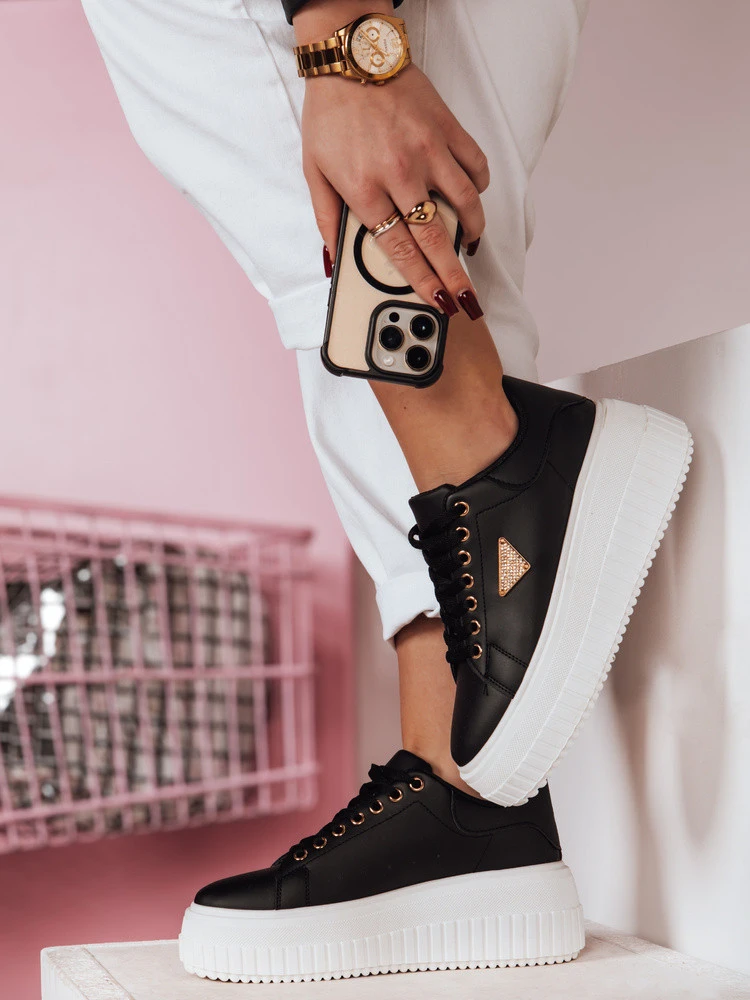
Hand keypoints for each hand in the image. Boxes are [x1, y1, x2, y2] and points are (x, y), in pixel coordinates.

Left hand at [297, 6, 488, 317]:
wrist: (350, 57)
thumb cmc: (330, 115)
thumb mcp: (314, 172)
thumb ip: (327, 220)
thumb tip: (332, 260)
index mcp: (365, 189)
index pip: (401, 249)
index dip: (422, 281)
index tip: (437, 300)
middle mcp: (401, 173)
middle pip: (436, 237)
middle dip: (454, 275)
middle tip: (467, 298)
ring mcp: (429, 150)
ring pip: (465, 203)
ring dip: (472, 232)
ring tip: (470, 248)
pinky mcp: (448, 128)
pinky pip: (475, 166)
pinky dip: (478, 188)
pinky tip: (472, 200)